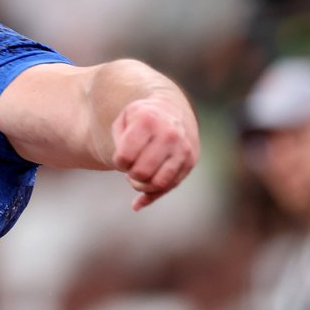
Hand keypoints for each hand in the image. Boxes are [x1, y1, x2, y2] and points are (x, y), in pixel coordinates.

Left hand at [110, 95, 198, 210]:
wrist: (171, 111)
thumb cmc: (139, 121)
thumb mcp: (122, 123)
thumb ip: (119, 148)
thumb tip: (134, 199)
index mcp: (147, 121)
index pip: (125, 157)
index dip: (119, 162)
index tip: (121, 156)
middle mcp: (169, 134)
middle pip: (141, 173)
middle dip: (131, 175)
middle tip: (131, 166)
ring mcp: (182, 148)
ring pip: (158, 184)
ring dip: (142, 186)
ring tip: (139, 174)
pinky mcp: (191, 161)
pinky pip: (170, 187)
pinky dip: (152, 194)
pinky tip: (142, 191)